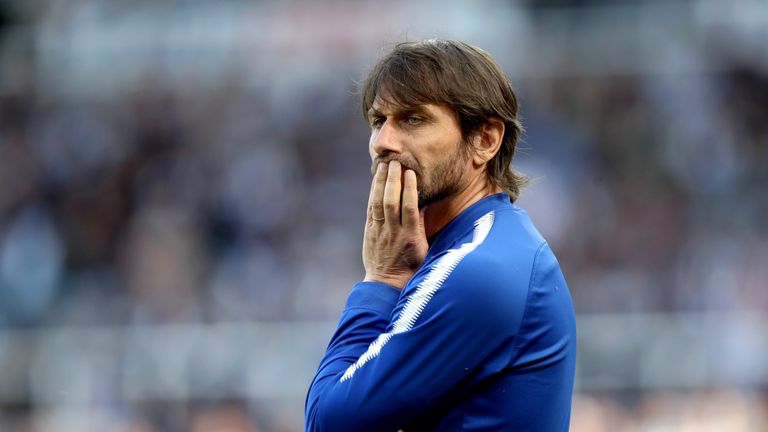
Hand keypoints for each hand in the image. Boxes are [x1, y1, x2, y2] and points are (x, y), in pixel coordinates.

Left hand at [363, 161, 427, 289]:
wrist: (387, 283)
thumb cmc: (411, 266)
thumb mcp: (423, 248)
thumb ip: (422, 226)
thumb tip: (423, 203)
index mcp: (410, 237)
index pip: (410, 208)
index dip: (409, 189)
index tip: (411, 173)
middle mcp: (393, 233)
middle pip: (391, 203)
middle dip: (393, 181)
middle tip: (395, 163)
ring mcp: (379, 232)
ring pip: (378, 204)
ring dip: (380, 183)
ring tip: (384, 166)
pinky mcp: (369, 232)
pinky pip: (370, 210)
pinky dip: (373, 194)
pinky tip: (376, 181)